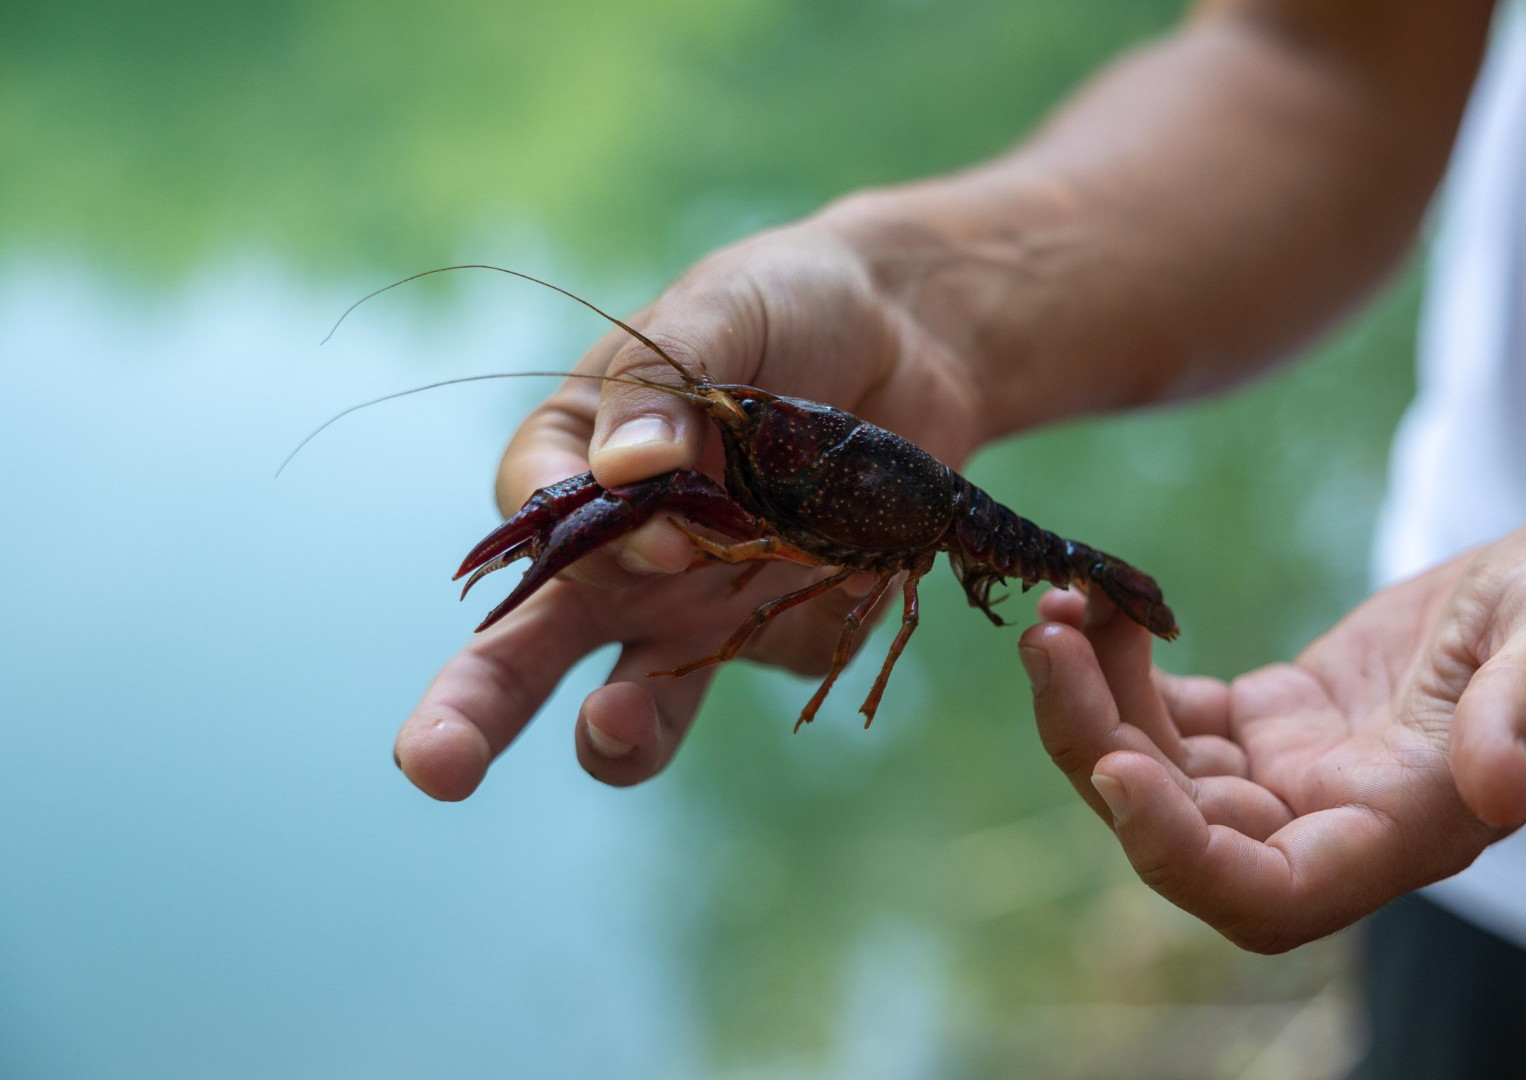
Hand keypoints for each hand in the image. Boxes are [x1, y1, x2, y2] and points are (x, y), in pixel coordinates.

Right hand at [395, 215, 984, 799]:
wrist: (911, 336)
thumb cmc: (786, 307)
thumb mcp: (720, 311)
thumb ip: (664, 385)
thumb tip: (626, 470)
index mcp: (576, 462)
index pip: (535, 518)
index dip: (580, 534)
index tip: (653, 516)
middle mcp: (621, 556)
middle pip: (527, 649)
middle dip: (472, 710)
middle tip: (435, 765)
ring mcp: (700, 607)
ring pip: (636, 704)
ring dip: (615, 735)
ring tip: (611, 733)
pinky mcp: (787, 634)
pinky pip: (791, 660)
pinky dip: (823, 629)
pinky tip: (862, 567)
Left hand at [1022, 512, 1525, 951]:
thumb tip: (1500, 791)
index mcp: (1408, 828)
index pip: (1270, 893)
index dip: (1182, 854)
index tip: (1116, 768)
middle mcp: (1338, 820)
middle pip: (1183, 834)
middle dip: (1095, 746)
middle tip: (1048, 640)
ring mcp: (1300, 775)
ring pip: (1160, 774)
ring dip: (1093, 704)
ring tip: (1061, 606)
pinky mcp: (1278, 722)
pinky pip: (1176, 721)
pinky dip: (1125, 673)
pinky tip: (1102, 607)